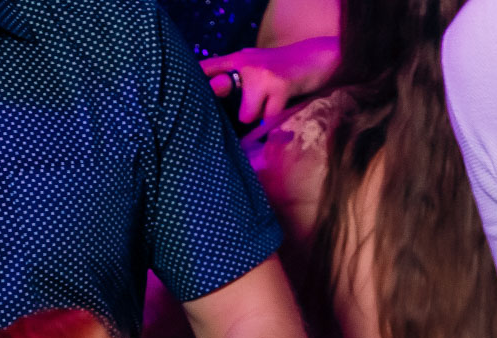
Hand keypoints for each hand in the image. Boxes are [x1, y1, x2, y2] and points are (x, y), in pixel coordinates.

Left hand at [202, 37, 339, 127]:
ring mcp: (262, 75)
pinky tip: (285, 106)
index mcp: (238, 59)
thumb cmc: (284, 70)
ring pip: (247, 114)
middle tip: (245, 106)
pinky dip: (276, 119)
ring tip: (272, 104)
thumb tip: (215, 93)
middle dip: (228, 105)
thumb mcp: (256, 68)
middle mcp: (246, 64)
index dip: (192, 80)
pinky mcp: (280, 87)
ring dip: (259, 116)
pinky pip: (269, 118)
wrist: (318, 59)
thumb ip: (235, 79)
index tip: (177, 93)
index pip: (206, 68)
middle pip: (220, 90)